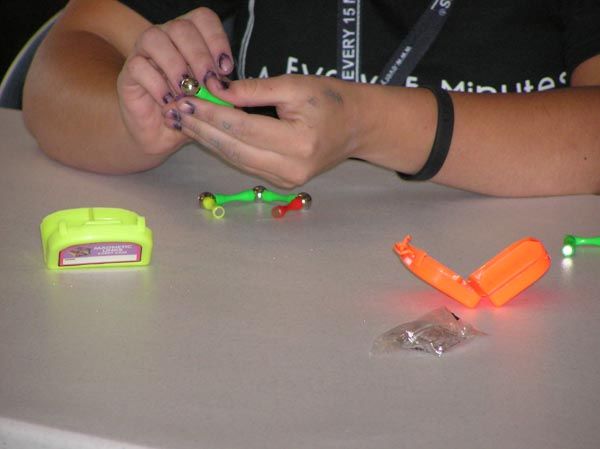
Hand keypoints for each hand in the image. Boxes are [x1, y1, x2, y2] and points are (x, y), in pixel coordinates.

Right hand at [117, 7, 234, 157]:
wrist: (161, 133)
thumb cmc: (190, 111)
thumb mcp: (212, 100)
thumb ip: (221, 89)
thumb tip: (231, 87)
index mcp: (191, 37)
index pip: (203, 19)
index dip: (217, 40)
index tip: (226, 69)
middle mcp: (167, 37)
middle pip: (181, 28)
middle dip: (200, 57)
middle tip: (209, 83)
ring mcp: (144, 51)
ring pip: (155, 39)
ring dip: (176, 66)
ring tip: (188, 92)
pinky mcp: (129, 71)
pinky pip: (139, 66)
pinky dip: (158, 85)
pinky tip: (171, 101)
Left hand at [165, 75, 362, 186]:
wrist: (357, 127)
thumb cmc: (331, 101)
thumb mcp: (295, 86)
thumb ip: (255, 90)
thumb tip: (217, 90)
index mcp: (299, 143)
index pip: (243, 128)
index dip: (211, 115)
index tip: (187, 100)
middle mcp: (291, 168)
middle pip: (234, 149)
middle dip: (202, 130)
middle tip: (176, 113)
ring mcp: (287, 180)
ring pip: (237, 160)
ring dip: (208, 141)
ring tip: (184, 122)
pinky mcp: (282, 182)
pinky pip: (246, 164)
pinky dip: (224, 148)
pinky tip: (207, 134)